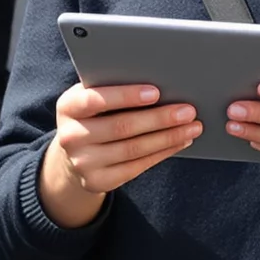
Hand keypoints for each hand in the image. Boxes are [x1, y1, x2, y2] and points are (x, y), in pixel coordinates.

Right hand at [39, 83, 201, 226]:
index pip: (95, 99)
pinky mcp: (96, 181)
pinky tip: (180, 142)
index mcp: (68, 107)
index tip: (156, 92)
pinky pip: (136, 167)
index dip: (126, 96)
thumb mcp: (92, 97)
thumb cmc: (93, 115)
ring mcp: (82, 162)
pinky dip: (162, 153)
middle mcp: (70, 136)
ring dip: (168, 138)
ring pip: (133, 149)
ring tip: (192, 127)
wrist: (73, 155)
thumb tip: (159, 78)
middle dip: (160, 118)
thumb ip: (112, 87)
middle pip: (121, 127)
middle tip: (188, 111)